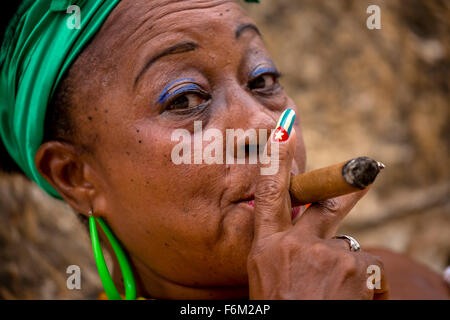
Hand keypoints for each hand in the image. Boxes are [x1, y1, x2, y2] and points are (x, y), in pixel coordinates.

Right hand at [248, 128, 388, 298]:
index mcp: (267, 250)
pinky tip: (350, 302)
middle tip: (366, 169)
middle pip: (325, 203)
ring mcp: (326, 254)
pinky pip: (366, 268)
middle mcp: (295, 245)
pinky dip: (363, 285)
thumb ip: (282, 253)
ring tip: (337, 294)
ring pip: (347, 247)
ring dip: (346, 267)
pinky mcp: (353, 267)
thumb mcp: (269, 280)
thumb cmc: (281, 309)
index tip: (282, 133)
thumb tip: (301, 237)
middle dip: (347, 185)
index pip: (269, 196)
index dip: (276, 163)